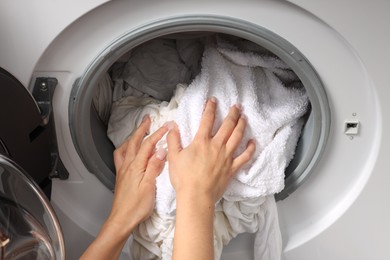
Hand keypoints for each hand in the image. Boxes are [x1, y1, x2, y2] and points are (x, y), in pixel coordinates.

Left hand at [81, 116, 167, 259]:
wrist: (121, 219)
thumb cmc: (136, 206)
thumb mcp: (149, 187)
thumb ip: (154, 167)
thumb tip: (161, 150)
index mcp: (136, 166)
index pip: (148, 145)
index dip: (157, 134)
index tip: (167, 126)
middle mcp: (127, 165)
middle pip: (134, 142)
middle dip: (142, 129)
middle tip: (148, 120)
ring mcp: (122, 170)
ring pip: (125, 148)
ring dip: (133, 137)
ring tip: (138, 132)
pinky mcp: (121, 176)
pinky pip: (121, 156)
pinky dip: (125, 148)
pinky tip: (128, 151)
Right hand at [167, 98, 255, 202]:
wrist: (196, 196)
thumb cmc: (183, 178)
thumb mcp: (173, 157)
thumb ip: (173, 140)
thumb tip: (172, 126)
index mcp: (201, 142)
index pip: (207, 120)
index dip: (210, 108)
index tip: (213, 100)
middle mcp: (216, 146)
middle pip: (227, 125)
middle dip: (232, 114)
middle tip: (237, 106)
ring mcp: (226, 157)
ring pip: (237, 137)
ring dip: (242, 125)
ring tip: (244, 117)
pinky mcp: (232, 168)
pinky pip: (245, 157)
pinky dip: (250, 148)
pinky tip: (253, 142)